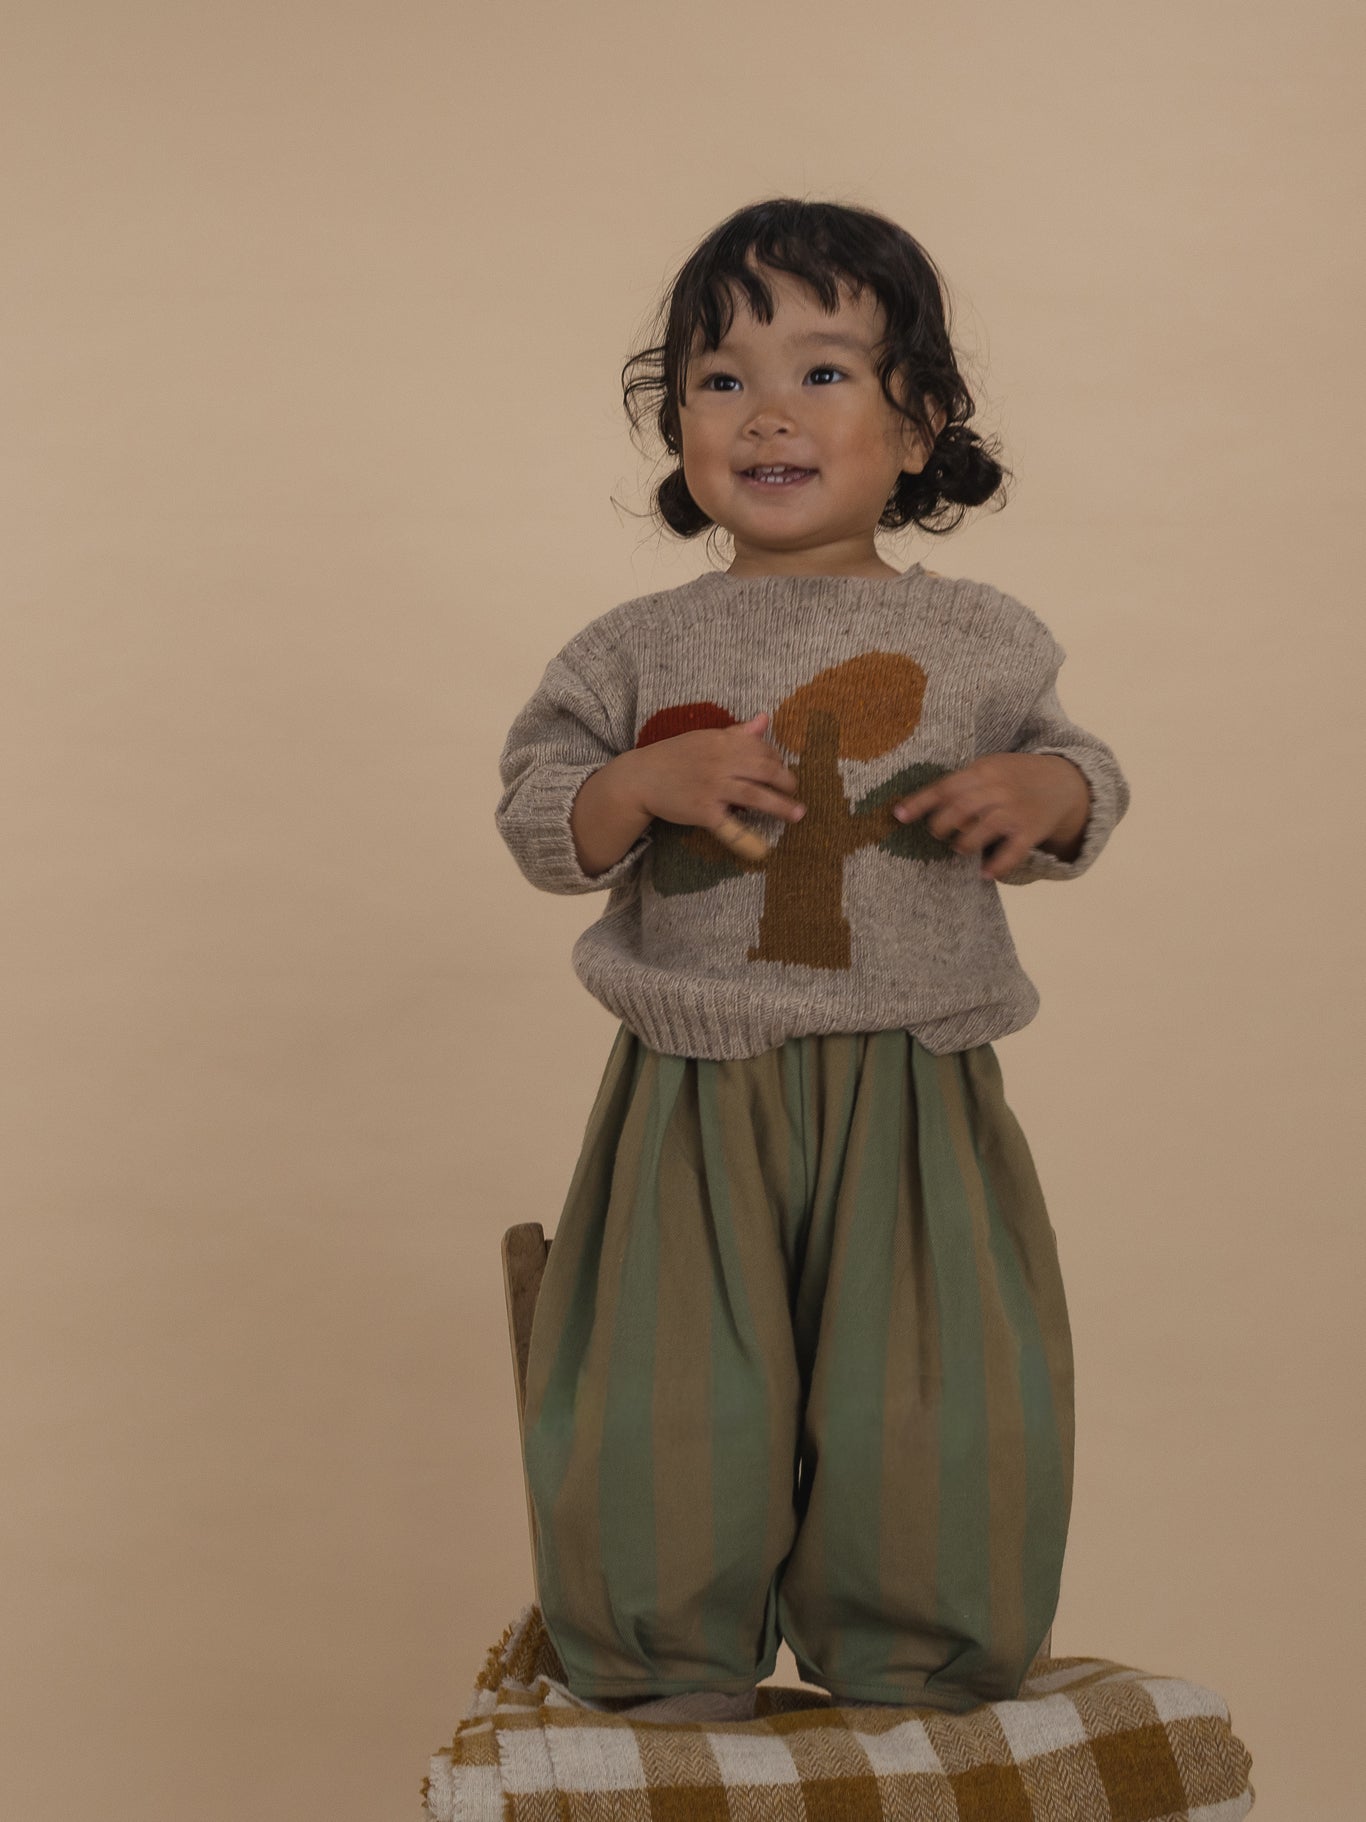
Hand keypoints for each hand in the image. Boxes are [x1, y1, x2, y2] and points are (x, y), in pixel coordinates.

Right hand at [624, 712, 805, 838]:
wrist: (641, 778)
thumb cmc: (674, 757)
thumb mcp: (704, 738)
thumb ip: (737, 733)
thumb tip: (764, 719)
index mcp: (722, 741)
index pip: (761, 749)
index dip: (776, 759)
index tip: (780, 768)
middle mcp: (720, 763)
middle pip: (765, 770)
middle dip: (786, 780)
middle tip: (795, 790)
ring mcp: (713, 788)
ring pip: (756, 796)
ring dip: (781, 806)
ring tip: (798, 814)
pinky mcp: (704, 812)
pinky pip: (731, 827)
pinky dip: (747, 840)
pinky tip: (764, 850)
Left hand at [893, 753, 1090, 879]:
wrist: (1063, 781)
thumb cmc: (1014, 777)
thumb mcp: (989, 767)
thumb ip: (961, 783)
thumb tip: (918, 805)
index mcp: (984, 770)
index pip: (946, 786)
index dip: (920, 802)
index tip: (899, 816)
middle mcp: (999, 789)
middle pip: (961, 808)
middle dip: (941, 825)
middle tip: (937, 834)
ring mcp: (1016, 811)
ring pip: (982, 829)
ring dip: (964, 843)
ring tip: (960, 847)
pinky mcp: (1031, 831)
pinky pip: (1012, 852)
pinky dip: (997, 866)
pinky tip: (985, 873)